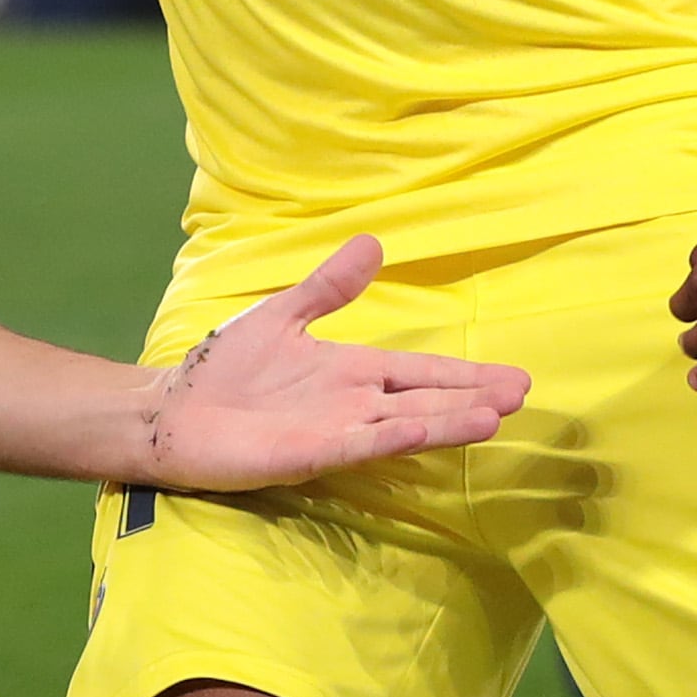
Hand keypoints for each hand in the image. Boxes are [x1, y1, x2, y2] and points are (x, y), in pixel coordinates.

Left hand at [138, 238, 531, 487]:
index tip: (516, 378)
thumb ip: (328, 287)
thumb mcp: (282, 315)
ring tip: (495, 418)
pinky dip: (388, 439)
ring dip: (446, 423)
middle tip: (525, 396)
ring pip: (402, 426)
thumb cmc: (225, 369)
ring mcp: (332, 432)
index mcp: (351, 372)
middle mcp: (351, 406)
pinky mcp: (304, 454)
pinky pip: (354, 446)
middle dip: (472, 398)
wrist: (171, 411)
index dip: (464, 374)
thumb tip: (374, 241)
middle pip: (424, 401)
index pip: (420, 372)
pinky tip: (420, 430)